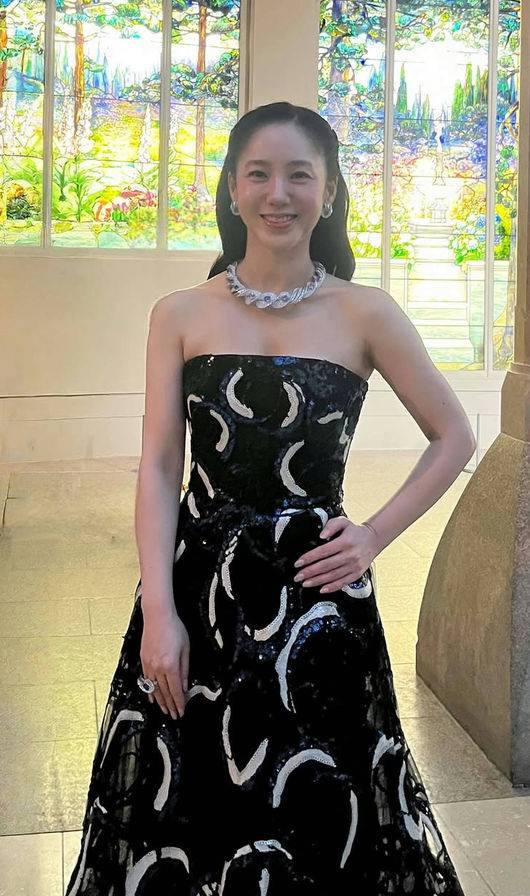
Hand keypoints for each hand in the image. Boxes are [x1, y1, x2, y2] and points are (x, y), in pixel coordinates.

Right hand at [140, 605, 189, 719]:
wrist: (158, 616)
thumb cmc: (175, 629)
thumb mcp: (185, 649)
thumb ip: (185, 669)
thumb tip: (185, 685)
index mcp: (171, 665)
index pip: (175, 690)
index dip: (179, 703)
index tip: (181, 712)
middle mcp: (158, 668)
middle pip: (164, 692)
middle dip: (170, 705)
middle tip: (174, 716)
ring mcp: (149, 665)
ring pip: (154, 688)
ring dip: (160, 701)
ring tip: (164, 710)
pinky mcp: (143, 660)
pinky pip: (146, 680)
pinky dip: (150, 690)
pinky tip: (152, 697)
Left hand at [293, 516, 379, 593]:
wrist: (373, 540)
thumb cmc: (354, 532)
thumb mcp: (343, 522)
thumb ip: (331, 526)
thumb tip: (322, 535)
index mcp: (345, 542)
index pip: (323, 551)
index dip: (309, 558)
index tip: (298, 563)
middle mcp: (350, 555)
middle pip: (326, 566)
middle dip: (310, 572)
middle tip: (298, 576)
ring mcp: (354, 566)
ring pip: (333, 576)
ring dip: (317, 581)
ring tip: (305, 583)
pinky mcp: (357, 574)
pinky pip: (343, 582)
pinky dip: (332, 587)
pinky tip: (322, 589)